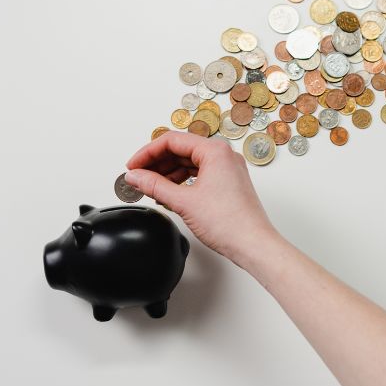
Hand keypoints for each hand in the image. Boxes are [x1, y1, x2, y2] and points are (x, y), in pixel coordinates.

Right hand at [124, 131, 277, 265]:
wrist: (252, 244)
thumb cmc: (229, 223)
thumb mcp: (183, 201)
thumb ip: (154, 185)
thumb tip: (135, 176)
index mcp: (215, 151)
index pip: (172, 141)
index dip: (147, 153)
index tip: (133, 166)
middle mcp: (224, 156)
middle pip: (181, 150)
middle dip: (156, 163)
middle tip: (137, 176)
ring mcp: (227, 169)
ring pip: (189, 162)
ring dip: (167, 173)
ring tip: (149, 186)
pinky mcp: (228, 183)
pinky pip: (199, 174)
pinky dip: (181, 181)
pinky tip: (168, 192)